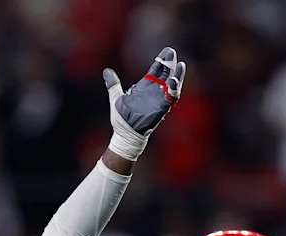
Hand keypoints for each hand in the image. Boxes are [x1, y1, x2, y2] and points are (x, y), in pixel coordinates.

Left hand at [104, 46, 186, 160]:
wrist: (124, 134)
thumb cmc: (121, 118)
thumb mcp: (115, 97)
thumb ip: (113, 84)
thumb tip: (106, 70)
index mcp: (144, 87)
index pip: (155, 71)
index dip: (160, 61)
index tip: (166, 51)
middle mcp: (153, 91)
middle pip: (165, 74)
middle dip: (169, 63)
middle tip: (171, 52)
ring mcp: (158, 99)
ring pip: (172, 84)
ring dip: (176, 75)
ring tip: (179, 64)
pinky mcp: (161, 108)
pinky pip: (171, 97)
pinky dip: (174, 89)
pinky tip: (174, 80)